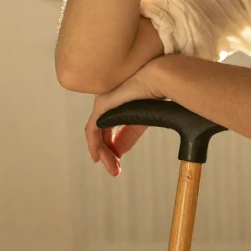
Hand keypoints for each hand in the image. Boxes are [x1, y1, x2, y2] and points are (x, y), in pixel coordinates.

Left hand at [84, 59, 165, 176]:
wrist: (158, 79)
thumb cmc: (154, 93)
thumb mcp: (140, 120)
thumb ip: (129, 134)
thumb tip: (119, 151)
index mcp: (117, 104)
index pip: (108, 130)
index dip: (111, 148)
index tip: (116, 164)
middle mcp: (106, 103)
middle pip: (101, 133)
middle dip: (107, 154)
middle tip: (115, 171)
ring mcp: (102, 103)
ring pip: (96, 133)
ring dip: (103, 153)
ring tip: (112, 167)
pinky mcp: (101, 106)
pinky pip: (92, 129)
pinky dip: (94, 144)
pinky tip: (98, 156)